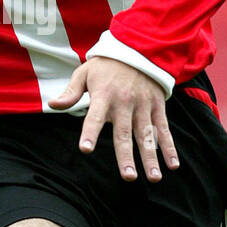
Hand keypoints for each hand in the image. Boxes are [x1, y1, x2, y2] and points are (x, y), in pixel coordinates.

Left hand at [48, 57, 178, 181]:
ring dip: (151, 157)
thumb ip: (71, 92)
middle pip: (125, 134)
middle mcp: (124, 103)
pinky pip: (164, 129)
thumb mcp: (84, 73)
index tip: (85, 149)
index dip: (90, 133)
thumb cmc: (106, 66)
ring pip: (147, 136)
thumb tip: (52, 104)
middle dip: (126, 156)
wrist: (138, 48)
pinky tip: (173, 165)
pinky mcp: (157, 107)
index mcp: (104, 96)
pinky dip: (170, 147)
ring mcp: (143, 106)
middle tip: (128, 177)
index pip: (94, 117)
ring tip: (154, 178)